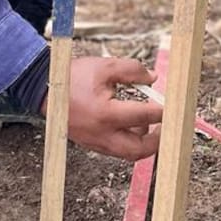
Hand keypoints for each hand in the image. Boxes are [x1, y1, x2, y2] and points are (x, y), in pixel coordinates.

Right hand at [41, 56, 162, 160]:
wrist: (45, 90)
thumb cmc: (74, 77)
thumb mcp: (105, 67)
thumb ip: (132, 70)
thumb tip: (153, 79)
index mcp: (106, 114)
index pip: (144, 116)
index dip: (163, 111)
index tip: (174, 106)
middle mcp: (102, 134)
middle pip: (138, 150)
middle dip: (157, 140)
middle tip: (167, 126)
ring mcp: (96, 142)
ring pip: (128, 154)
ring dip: (143, 143)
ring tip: (148, 123)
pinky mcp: (92, 144)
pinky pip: (116, 150)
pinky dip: (129, 142)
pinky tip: (132, 125)